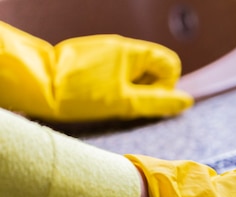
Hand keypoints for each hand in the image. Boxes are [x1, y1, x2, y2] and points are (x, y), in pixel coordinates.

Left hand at [0, 21, 192, 121]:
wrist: (39, 84)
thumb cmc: (82, 94)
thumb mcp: (125, 103)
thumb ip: (159, 102)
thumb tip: (187, 101)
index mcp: (133, 52)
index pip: (171, 65)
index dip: (167, 86)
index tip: (148, 100)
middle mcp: (122, 46)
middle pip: (154, 67)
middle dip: (150, 88)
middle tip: (130, 103)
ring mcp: (107, 51)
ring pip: (135, 71)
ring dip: (133, 88)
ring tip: (112, 100)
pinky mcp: (94, 58)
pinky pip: (117, 71)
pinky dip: (117, 85)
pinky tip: (100, 95)